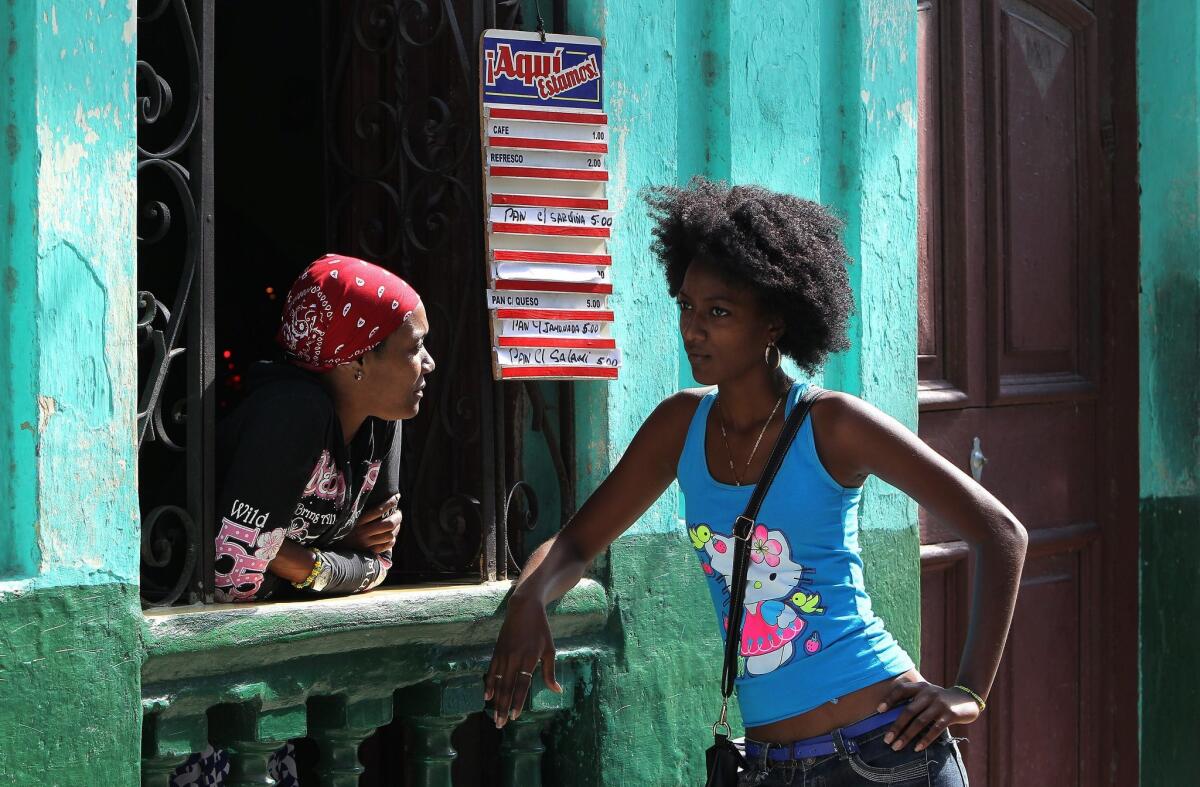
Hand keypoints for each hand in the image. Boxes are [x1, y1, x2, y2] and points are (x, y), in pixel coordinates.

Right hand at [343, 494, 401, 553]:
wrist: (331, 549)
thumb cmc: (339, 530)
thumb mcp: (346, 518)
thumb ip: (359, 511)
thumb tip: (378, 501)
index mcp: (357, 521)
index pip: (378, 510)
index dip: (390, 502)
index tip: (396, 497)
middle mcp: (362, 532)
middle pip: (388, 524)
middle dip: (397, 517)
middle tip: (398, 513)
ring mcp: (366, 543)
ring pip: (390, 535)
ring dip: (397, 528)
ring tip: (396, 523)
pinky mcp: (368, 552)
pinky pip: (386, 546)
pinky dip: (392, 540)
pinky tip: (391, 535)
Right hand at [483, 594, 561, 728]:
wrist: (524, 609)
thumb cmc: (541, 630)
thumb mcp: (550, 649)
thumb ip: (550, 672)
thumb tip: (557, 691)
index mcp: (529, 658)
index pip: (522, 684)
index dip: (518, 701)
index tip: (515, 716)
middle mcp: (514, 658)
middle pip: (507, 687)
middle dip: (503, 707)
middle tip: (501, 724)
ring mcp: (503, 655)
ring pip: (498, 682)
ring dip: (496, 701)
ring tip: (495, 716)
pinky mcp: (497, 651)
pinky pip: (491, 671)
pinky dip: (489, 685)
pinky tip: (488, 697)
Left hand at [878, 680, 981, 751]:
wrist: (967, 699)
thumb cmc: (940, 699)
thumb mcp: (927, 693)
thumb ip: (914, 700)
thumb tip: (893, 717)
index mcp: (921, 686)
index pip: (902, 690)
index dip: (889, 699)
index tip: (879, 711)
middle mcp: (929, 693)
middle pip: (908, 711)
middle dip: (896, 726)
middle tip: (886, 740)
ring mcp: (939, 704)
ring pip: (920, 722)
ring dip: (907, 736)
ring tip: (897, 746)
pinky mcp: (950, 715)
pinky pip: (935, 729)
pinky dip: (925, 739)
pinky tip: (917, 748)